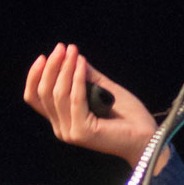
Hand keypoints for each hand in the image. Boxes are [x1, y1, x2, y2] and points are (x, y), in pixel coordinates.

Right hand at [24, 43, 158, 166]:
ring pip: (58, 94)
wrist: (147, 137)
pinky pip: (75, 99)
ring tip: (73, 52)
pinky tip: (81, 63)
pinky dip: (77, 78)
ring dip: (64, 69)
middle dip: (52, 67)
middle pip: (44, 93)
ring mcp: (70, 132)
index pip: (36, 98)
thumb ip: (87, 76)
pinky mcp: (82, 131)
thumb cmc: (128, 116)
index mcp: (62, 119)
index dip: (35, 76)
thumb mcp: (103, 89)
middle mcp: (62, 128)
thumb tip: (73, 57)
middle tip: (61, 48)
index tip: (44, 56)